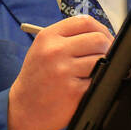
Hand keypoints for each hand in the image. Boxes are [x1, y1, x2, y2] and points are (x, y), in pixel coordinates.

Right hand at [7, 15, 112, 129]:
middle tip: (105, 56)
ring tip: (93, 71)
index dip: (101, 29)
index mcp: (48, 37)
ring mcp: (64, 71)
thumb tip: (102, 34)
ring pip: (102, 59)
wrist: (23, 108)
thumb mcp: (43, 49)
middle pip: (98, 39)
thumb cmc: (37, 77)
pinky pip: (98, 79)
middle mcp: (55, 51)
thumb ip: (68, 37)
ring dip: (103, 66)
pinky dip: (97, 82)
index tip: (105, 37)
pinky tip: (86, 85)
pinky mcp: (73, 91)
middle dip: (107, 47)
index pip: (85, 21)